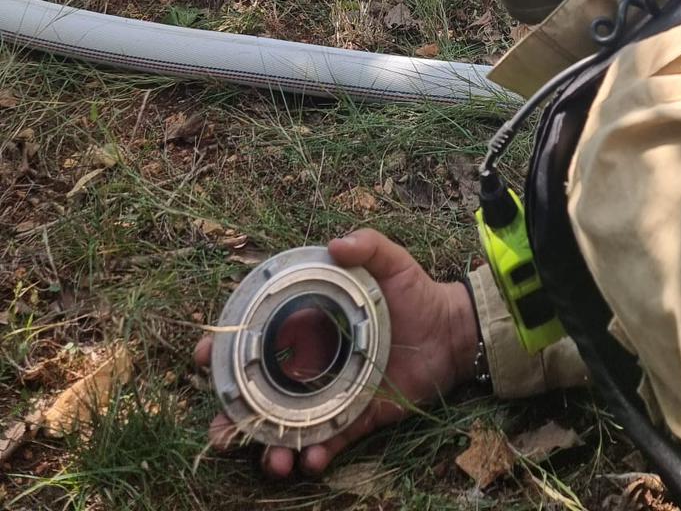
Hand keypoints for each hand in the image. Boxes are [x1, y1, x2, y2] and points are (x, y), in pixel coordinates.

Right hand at [195, 230, 479, 478]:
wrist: (452, 333)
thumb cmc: (416, 292)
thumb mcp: (393, 262)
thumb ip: (368, 245)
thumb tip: (336, 243)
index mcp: (309, 325)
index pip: (257, 336)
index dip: (226, 348)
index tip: (204, 359)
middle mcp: (312, 362)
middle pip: (260, 392)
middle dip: (233, 415)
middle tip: (221, 431)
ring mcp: (331, 393)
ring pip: (287, 426)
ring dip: (270, 446)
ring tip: (271, 458)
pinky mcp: (356, 417)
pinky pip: (328, 442)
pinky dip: (314, 456)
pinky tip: (309, 461)